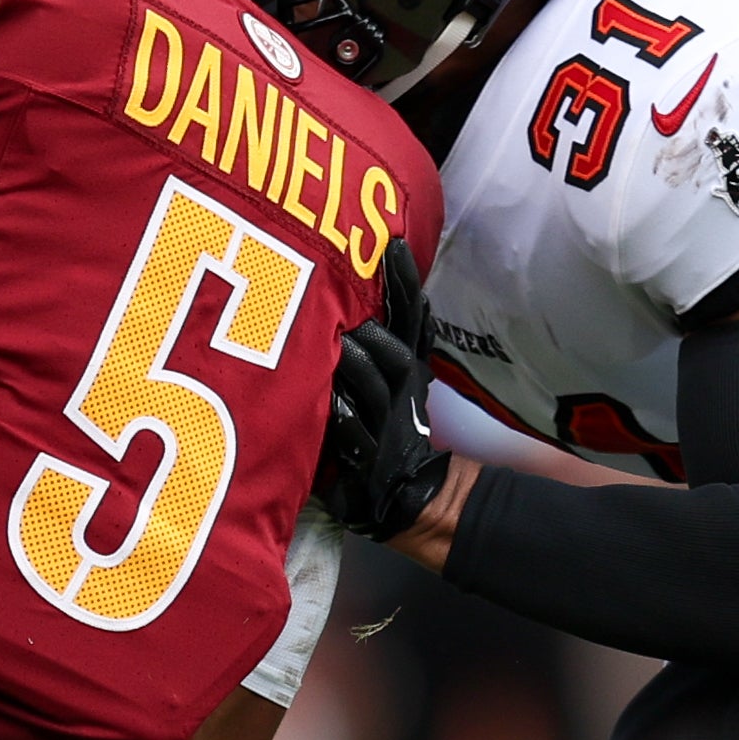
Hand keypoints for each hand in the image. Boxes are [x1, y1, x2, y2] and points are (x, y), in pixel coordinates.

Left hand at [317, 243, 452, 540]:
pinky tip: (327, 403)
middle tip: (352, 303)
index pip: (411, 321)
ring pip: (374, 389)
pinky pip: (352, 435)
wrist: (402, 495)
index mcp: (407, 371)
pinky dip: (341, 418)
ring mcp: (384, 427)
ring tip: (340, 342)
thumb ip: (382, 340)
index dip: (404, 284)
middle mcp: (400, 394)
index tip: (395, 244)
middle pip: (396, 354)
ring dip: (358, 365)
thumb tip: (368, 289)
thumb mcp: (390, 382)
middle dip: (377, 328)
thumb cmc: (381, 429)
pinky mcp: (365, 459)